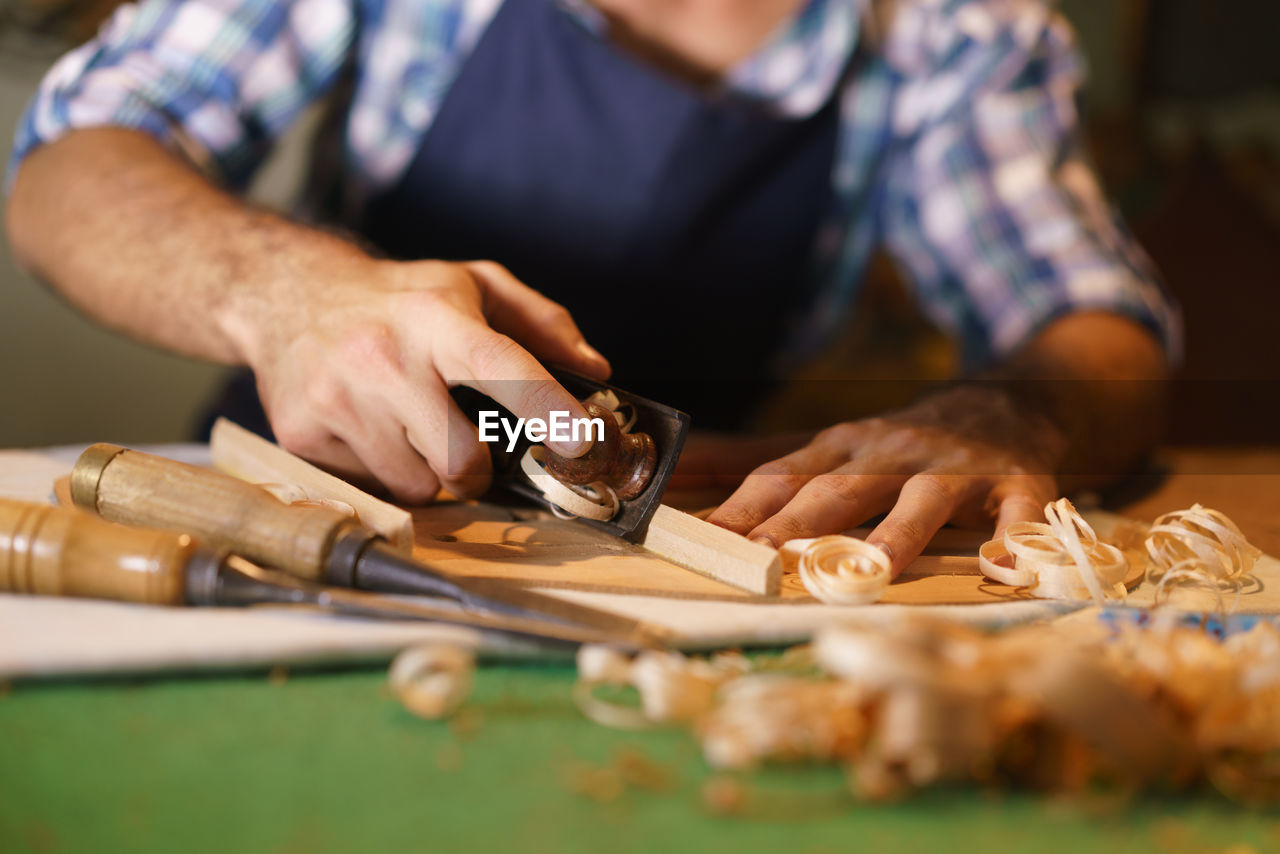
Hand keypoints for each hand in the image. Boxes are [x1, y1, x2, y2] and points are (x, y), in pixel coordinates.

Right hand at [246, 257, 610, 501]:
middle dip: (478, 470)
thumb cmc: (400, 299)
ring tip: (411, 428)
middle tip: (470, 450)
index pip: (500, 364)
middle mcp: (384, 358)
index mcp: (436, 317)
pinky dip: (384, 473)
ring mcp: (337, 400)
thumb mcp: (472, 286)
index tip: (582, 441)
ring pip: (417, 485)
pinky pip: (371, 488)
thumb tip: (595, 371)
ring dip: (428, 472)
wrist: (286, 294)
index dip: (546, 407)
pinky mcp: (303, 434)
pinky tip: (372, 431)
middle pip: (459, 458)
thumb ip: (541, 323)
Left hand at [705, 386, 1063, 574]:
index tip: (702, 543)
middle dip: (795, 523)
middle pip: (838, 489)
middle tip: (759, 561)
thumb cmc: (904, 444)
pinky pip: (1016, 513)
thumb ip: (786, 479)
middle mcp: (891, 453)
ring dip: (897, 534)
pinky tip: (1002, 568)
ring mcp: (955, 467)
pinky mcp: (1017, 481)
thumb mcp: (842, 447)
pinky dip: (1011, 539)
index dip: (742, 510)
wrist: (1009, 400)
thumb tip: (701, 500)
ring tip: (872, 573)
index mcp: (842, 447)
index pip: (780, 477)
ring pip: (921, 500)